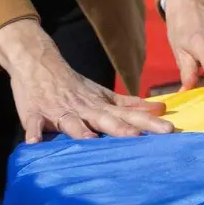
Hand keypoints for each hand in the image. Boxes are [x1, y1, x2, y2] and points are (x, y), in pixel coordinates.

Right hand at [0, 18, 173, 140]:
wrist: (37, 62)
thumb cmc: (74, 85)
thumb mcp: (103, 94)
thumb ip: (129, 104)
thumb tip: (160, 108)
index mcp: (100, 106)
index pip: (129, 116)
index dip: (148, 123)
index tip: (169, 130)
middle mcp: (84, 108)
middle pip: (105, 120)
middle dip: (122, 130)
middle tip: (139, 138)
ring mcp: (59, 110)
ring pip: (71, 122)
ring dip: (80, 131)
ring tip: (89, 140)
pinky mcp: (35, 113)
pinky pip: (34, 124)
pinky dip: (34, 132)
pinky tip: (34, 142)